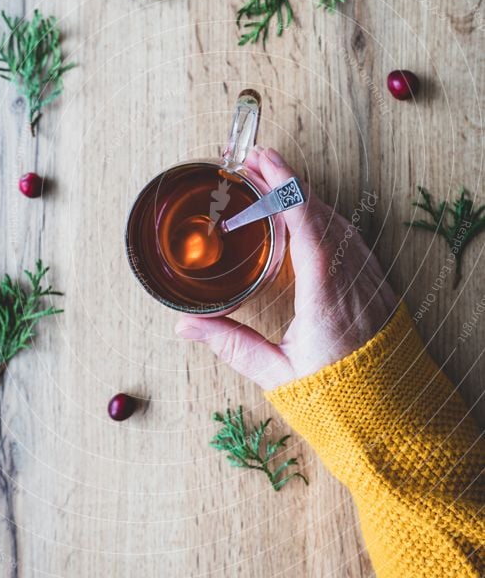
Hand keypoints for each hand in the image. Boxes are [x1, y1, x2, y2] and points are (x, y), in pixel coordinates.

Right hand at [175, 147, 396, 390]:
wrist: (391, 416)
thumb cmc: (336, 398)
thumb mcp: (276, 373)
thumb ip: (231, 344)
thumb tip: (185, 327)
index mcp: (326, 299)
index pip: (308, 227)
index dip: (286, 189)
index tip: (265, 161)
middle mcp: (352, 281)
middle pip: (320, 214)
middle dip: (287, 182)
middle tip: (254, 161)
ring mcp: (368, 279)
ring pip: (337, 222)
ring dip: (305, 196)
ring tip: (273, 180)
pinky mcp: (375, 283)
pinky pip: (350, 237)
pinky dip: (323, 216)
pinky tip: (306, 214)